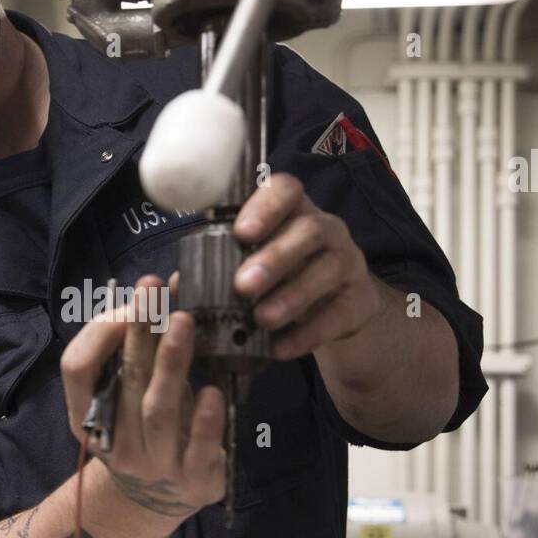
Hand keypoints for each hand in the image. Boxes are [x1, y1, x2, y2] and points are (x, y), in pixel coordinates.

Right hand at [60, 274, 226, 517]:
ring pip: (158, 412)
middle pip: (124, 381)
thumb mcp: (135, 387)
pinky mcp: (194, 481)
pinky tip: (213, 391)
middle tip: (154, 291)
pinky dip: (205, 421)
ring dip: (171, 364)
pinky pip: (197, 451)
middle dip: (140, 333)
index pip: (77, 369)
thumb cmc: (146, 424)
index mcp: (87, 417)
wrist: (161, 497)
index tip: (127, 304)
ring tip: (184, 321)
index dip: (99, 333)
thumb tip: (175, 283)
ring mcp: (153, 465)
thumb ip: (147, 342)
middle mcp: (114, 444)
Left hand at [232, 172, 381, 359]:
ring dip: (292, 295)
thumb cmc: (282, 277)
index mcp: (293, 211)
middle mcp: (326, 230)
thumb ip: (217, 269)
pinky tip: (282, 347)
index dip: (265, 207)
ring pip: (327, 269)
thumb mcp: (252, 266)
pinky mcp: (360, 300)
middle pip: (309, 230)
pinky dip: (309, 333)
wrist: (337, 309)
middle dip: (274, 258)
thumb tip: (177, 284)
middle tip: (242, 285)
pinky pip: (339, 313)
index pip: (286, 190)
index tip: (241, 232)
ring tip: (262, 319)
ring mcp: (347, 263)